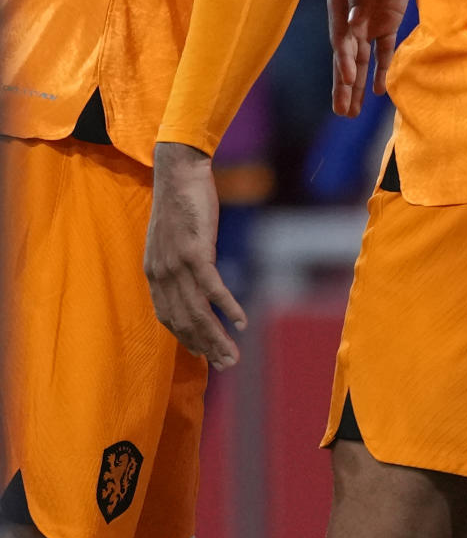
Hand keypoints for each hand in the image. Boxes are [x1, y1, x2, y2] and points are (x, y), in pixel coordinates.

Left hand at [145, 143, 246, 370]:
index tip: (204, 353)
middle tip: (226, 364)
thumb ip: (177, 263)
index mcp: (154, 272)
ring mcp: (176, 264)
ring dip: (217, 337)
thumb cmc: (180, 203)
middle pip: (184, 321)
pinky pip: (212, 289)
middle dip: (205, 347)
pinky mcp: (195, 252)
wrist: (178, 172)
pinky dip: (227, 308)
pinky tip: (241, 322)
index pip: (168, 317)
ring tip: (234, 354)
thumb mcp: (172, 238)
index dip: (186, 339)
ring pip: (198, 312)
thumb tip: (193, 279)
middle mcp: (161, 273)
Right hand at [327, 0, 413, 116]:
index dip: (343, 59)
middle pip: (346, 54)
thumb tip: (353, 26)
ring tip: (351, 112)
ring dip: (358, 82)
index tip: (349, 80)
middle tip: (341, 112)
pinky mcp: (388, 17)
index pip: (340, 36)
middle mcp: (350, 13)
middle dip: (344, 83)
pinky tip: (379, 89)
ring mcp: (370, 17)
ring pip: (362, 57)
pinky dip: (382, 67)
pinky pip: (384, 48)